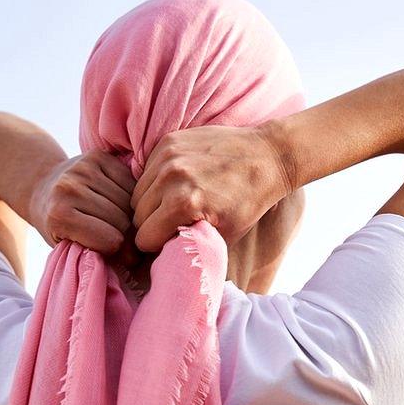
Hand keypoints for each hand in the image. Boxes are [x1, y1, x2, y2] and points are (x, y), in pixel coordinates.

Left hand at [30, 150, 136, 253]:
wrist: (40, 185)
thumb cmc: (56, 224)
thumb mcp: (67, 247)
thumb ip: (94, 254)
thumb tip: (133, 257)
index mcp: (59, 215)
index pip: (111, 240)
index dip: (117, 251)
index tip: (117, 254)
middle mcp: (70, 188)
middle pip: (121, 220)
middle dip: (128, 235)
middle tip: (128, 243)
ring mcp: (84, 169)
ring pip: (129, 201)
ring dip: (132, 215)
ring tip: (125, 223)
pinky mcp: (97, 155)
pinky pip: (131, 180)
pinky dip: (132, 195)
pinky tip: (124, 202)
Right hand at [130, 124, 289, 252]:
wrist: (266, 157)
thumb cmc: (248, 202)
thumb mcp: (223, 236)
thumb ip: (188, 247)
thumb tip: (163, 262)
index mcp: (183, 203)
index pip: (144, 238)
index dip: (156, 245)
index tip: (170, 241)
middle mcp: (171, 177)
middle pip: (137, 215)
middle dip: (152, 225)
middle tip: (173, 224)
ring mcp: (168, 156)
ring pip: (138, 193)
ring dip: (152, 203)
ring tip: (175, 203)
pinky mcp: (169, 141)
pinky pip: (147, 171)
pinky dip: (157, 181)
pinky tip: (178, 183)